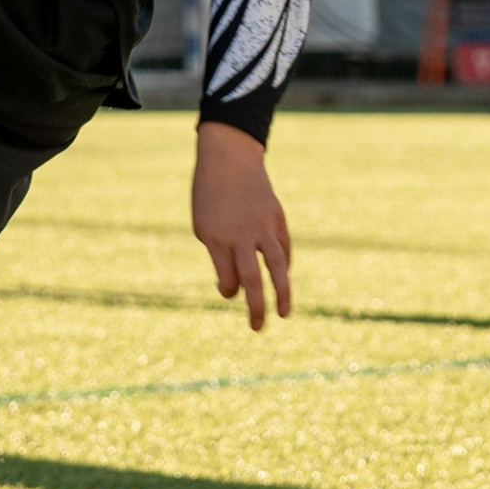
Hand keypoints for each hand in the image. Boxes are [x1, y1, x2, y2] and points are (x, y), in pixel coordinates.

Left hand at [192, 120, 290, 329]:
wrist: (229, 159)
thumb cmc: (210, 197)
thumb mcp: (204, 226)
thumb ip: (221, 257)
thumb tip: (242, 286)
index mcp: (217, 238)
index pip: (228, 279)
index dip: (228, 291)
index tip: (228, 289)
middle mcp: (242, 234)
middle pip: (253, 279)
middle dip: (256, 308)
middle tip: (257, 329)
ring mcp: (263, 226)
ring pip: (278, 267)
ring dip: (283, 294)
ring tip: (285, 314)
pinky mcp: (277, 218)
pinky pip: (284, 248)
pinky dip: (284, 265)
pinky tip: (282, 277)